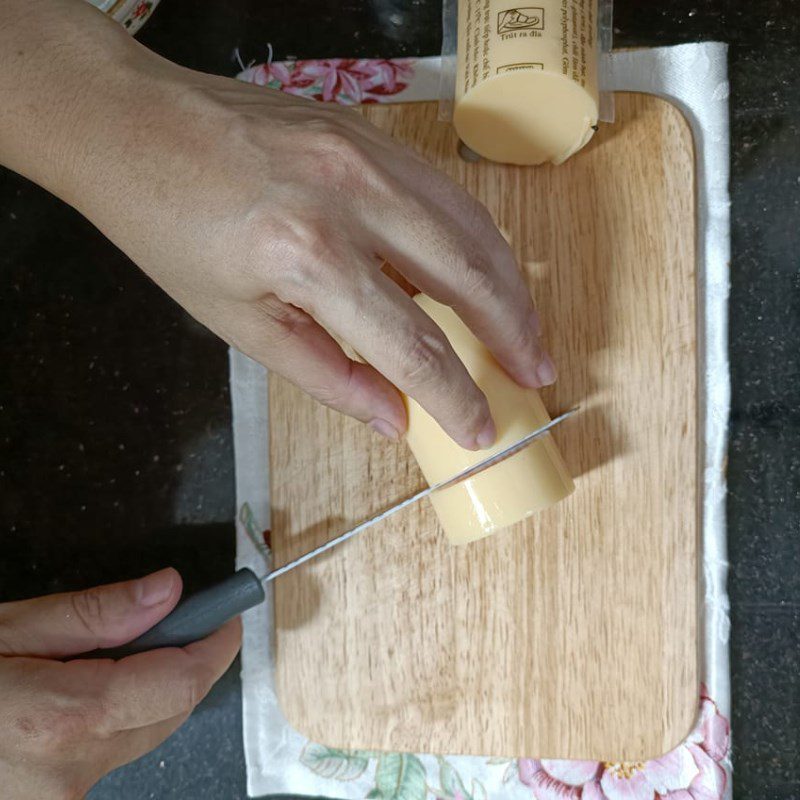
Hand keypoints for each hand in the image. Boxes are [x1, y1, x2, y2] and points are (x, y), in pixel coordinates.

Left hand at [0, 1, 554, 449]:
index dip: (456, 396)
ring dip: (511, 285)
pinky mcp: (372, 132)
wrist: (135, 126)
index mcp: (310, 258)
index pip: (413, 345)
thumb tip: (393, 417)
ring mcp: (369, 155)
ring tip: (526, 329)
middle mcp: (353, 199)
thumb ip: (327, 374)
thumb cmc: (173, 232)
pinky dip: (478, 239)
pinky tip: (485, 270)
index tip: (481, 429)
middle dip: (514, 334)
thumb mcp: (239, 324)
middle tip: (538, 374)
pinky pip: (448, 191)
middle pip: (469, 276)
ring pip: (473, 226)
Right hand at [0, 568, 240, 799]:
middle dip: (189, 661)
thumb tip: (167, 589)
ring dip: (154, 687)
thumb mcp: (5, 627)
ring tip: (121, 649)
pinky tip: (87, 688)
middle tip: (183, 617)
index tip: (228, 613)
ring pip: (144, 735)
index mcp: (62, 720)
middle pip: (172, 711)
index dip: (215, 644)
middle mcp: (70, 773)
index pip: (180, 682)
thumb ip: (93, 613)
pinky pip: (111, 754)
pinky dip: (120, 715)